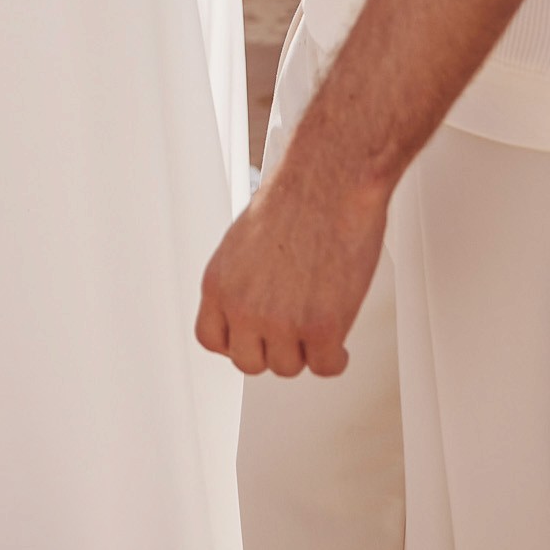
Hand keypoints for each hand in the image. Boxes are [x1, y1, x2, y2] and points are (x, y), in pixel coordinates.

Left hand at [196, 149, 388, 378]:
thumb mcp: (245, 242)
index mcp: (218, 282)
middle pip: (249, 361)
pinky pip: (325, 367)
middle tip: (292, 333)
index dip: (235, 341)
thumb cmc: (294, 198)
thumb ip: (242, 280)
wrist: (328, 181)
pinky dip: (335, 357)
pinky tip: (338, 342)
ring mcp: (281, 322)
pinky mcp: (321, 328)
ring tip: (318, 325)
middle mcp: (243, 307)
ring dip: (305, 351)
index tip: (252, 338)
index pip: (210, 338)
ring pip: (288, 367)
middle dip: (272, 349)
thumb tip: (253, 302)